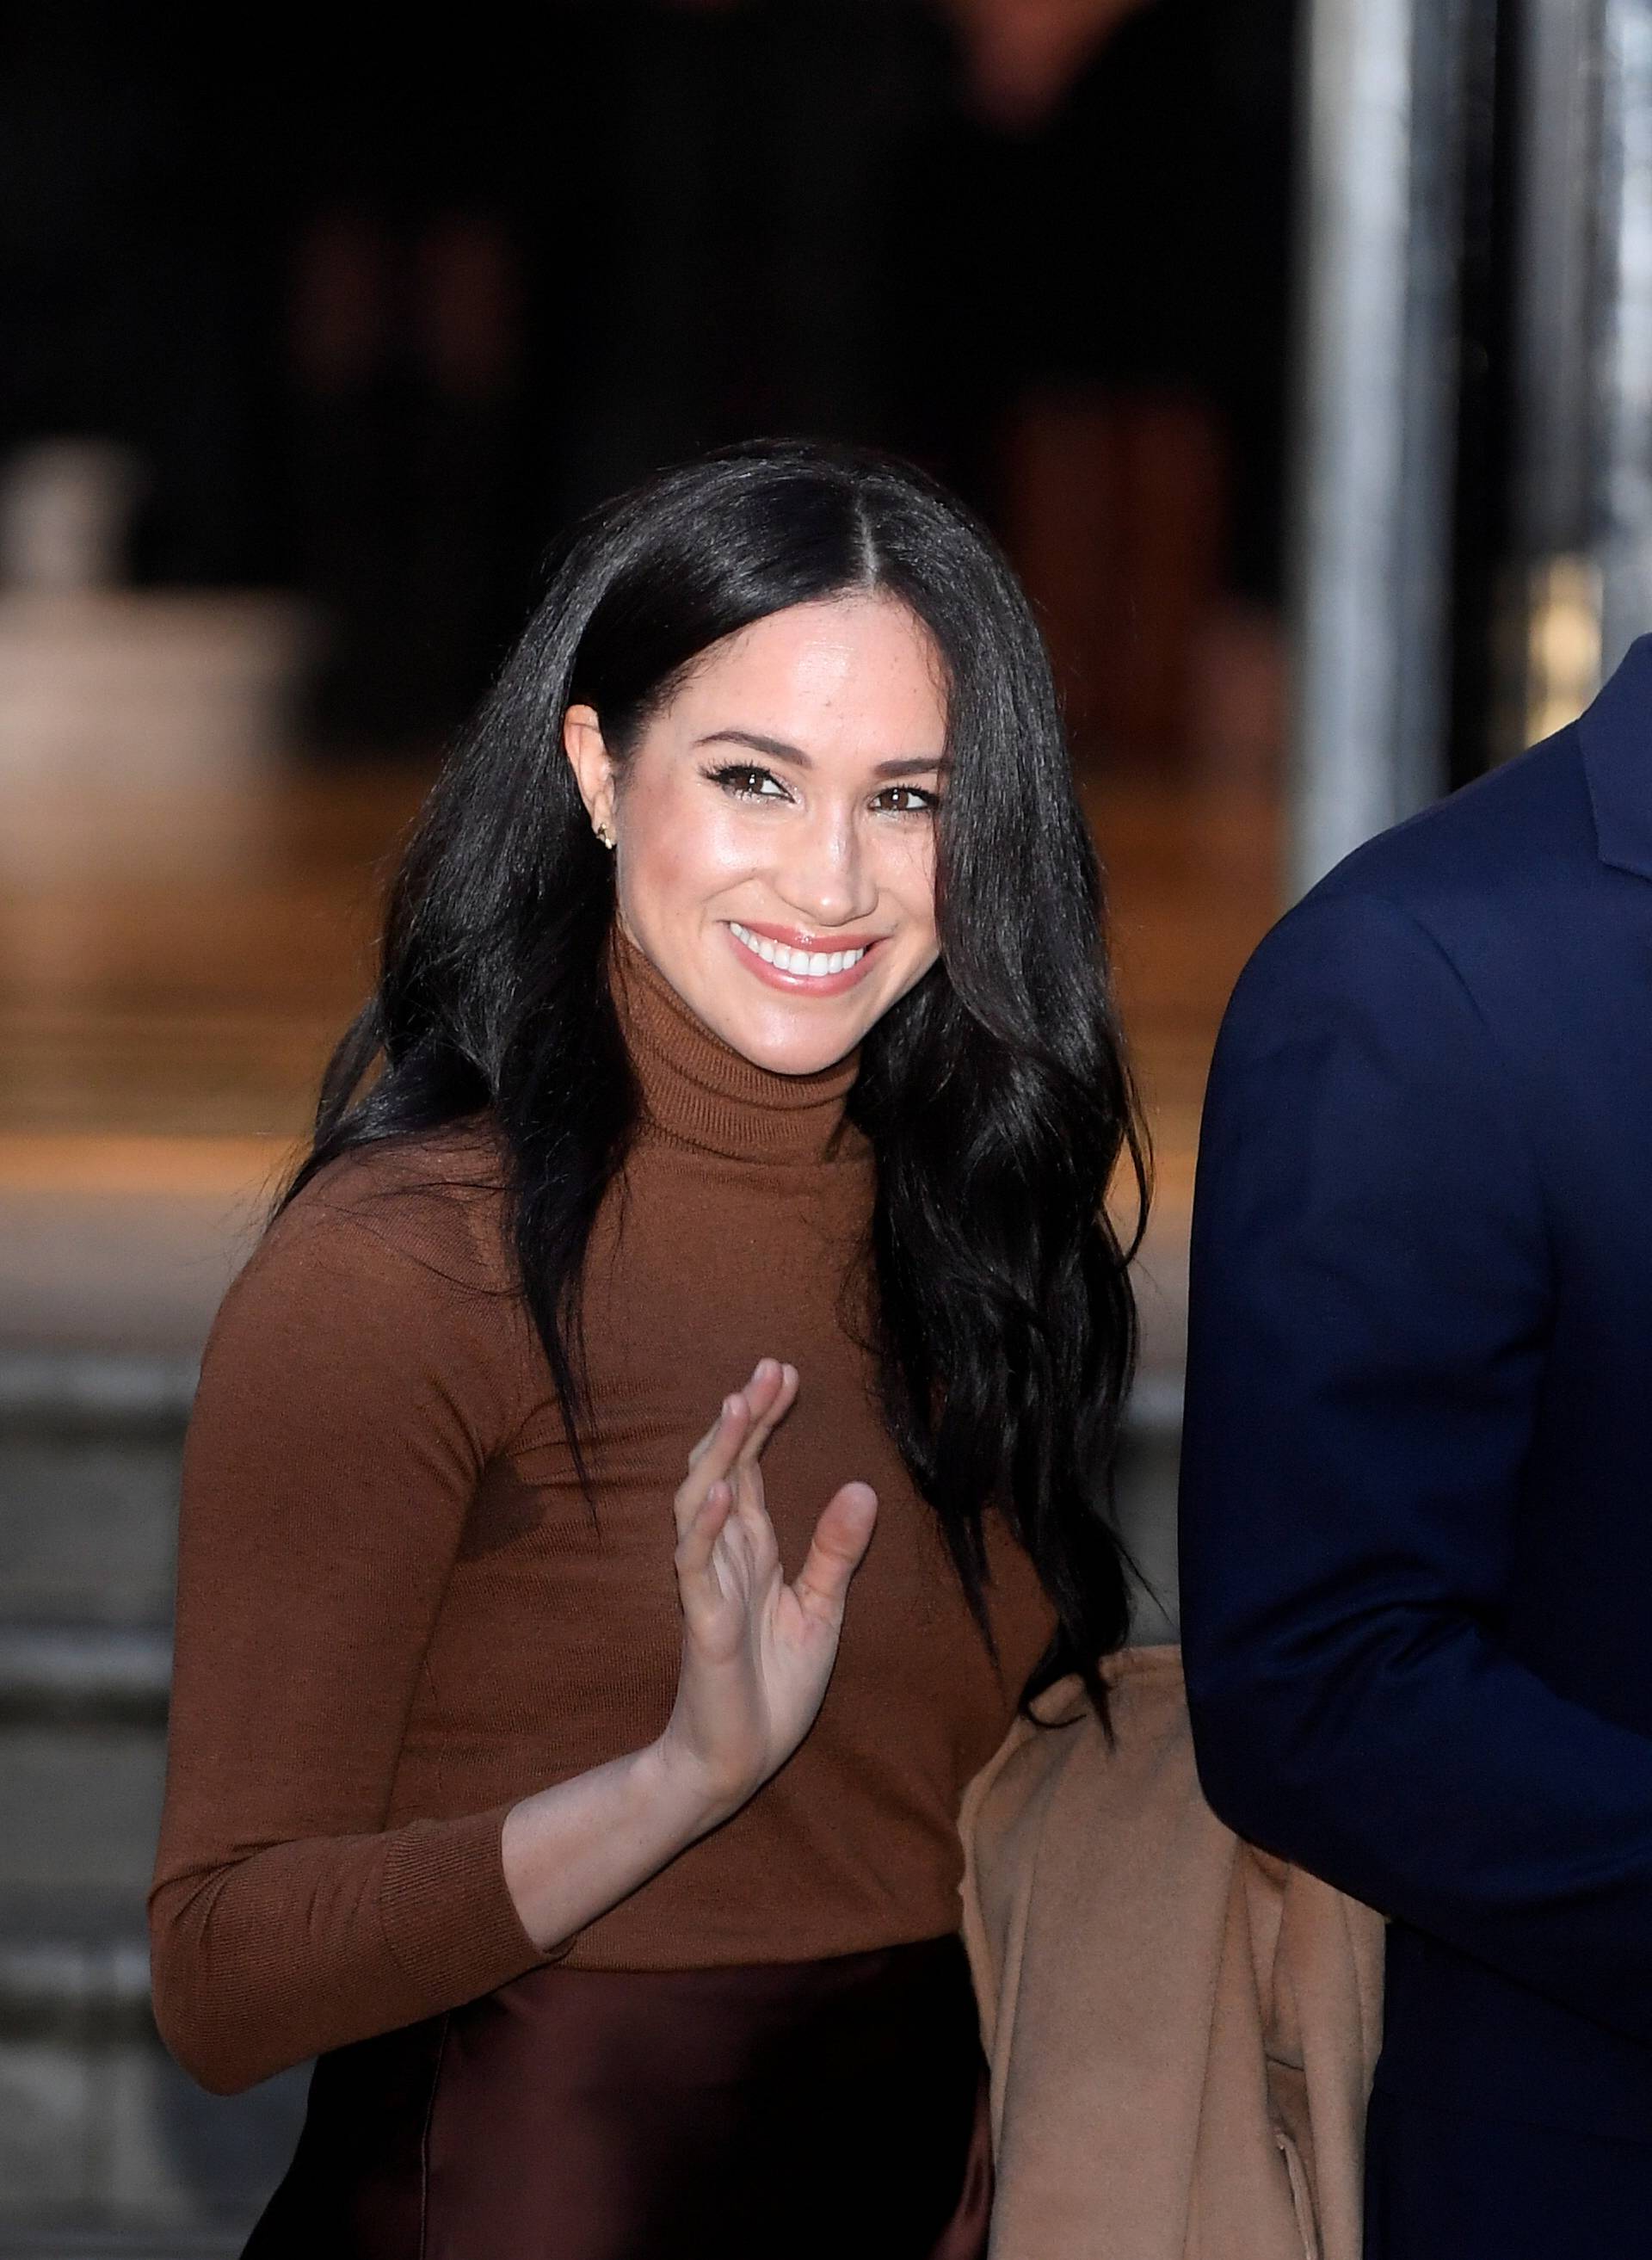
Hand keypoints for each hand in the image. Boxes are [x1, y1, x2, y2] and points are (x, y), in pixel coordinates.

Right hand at [656, 1357, 877, 1824]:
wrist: (737, 1761)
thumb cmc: (772, 1689)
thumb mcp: (822, 1610)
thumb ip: (836, 1551)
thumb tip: (864, 1487)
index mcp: (752, 1549)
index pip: (752, 1468)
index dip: (764, 1420)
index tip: (785, 1371)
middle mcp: (725, 1555)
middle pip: (725, 1468)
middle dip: (744, 1418)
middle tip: (769, 1367)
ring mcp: (708, 1583)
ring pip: (699, 1501)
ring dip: (718, 1453)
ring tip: (738, 1404)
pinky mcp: (702, 1621)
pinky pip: (694, 1564)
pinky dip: (705, 1525)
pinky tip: (723, 1490)